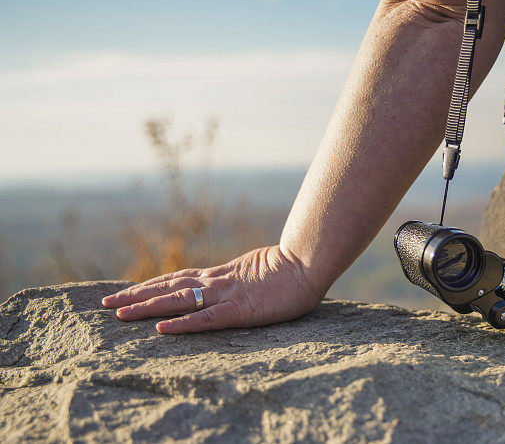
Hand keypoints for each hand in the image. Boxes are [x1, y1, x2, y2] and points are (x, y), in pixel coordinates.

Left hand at [101, 246, 318, 333]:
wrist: (308, 263)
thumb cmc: (291, 267)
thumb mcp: (259, 269)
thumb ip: (242, 276)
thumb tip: (236, 278)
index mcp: (222, 274)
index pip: (179, 279)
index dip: (152, 285)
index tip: (128, 291)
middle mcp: (217, 282)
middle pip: (169, 288)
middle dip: (137, 296)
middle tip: (107, 304)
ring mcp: (227, 295)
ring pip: (179, 301)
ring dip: (147, 307)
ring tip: (119, 314)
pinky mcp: (240, 310)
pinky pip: (206, 319)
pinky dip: (182, 324)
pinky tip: (161, 329)